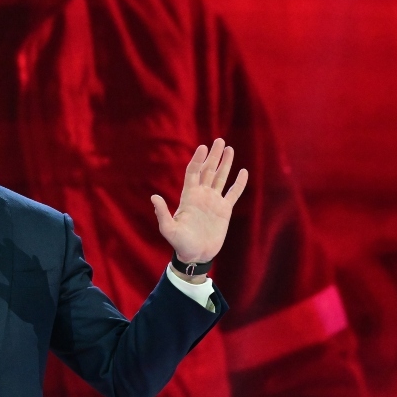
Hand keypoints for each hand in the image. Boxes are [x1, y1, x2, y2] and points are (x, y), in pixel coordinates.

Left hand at [151, 138, 248, 272]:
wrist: (195, 255)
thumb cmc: (180, 244)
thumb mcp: (168, 229)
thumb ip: (162, 213)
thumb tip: (154, 197)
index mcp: (188, 196)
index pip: (193, 172)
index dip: (198, 159)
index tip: (203, 147)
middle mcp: (201, 195)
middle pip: (207, 170)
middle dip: (213, 156)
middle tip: (219, 140)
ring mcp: (213, 201)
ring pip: (220, 178)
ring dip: (225, 164)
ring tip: (229, 149)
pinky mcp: (224, 210)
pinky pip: (233, 193)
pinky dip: (239, 183)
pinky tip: (243, 172)